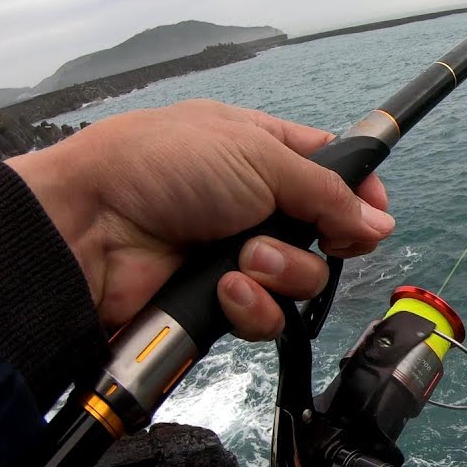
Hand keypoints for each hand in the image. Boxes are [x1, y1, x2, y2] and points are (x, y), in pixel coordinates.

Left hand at [6, 100, 393, 338]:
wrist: (87, 230)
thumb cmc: (157, 168)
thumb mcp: (255, 156)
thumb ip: (327, 191)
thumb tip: (378, 221)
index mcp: (259, 150)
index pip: (331, 172)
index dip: (359, 195)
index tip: (374, 214)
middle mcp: (253, 203)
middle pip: (327, 233)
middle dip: (321, 240)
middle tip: (306, 235)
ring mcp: (236, 255)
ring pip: (302, 280)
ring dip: (281, 272)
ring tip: (242, 260)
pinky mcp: (220, 301)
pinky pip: (268, 316)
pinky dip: (252, 305)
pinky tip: (224, 289)